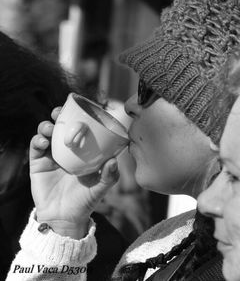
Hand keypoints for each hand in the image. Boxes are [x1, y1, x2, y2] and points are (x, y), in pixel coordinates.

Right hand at [30, 107, 118, 238]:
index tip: (79, 110)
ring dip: (46, 126)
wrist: (64, 218)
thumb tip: (114, 160)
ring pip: (46, 134)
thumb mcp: (101, 188)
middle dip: (58, 116)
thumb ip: (110, 176)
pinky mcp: (38, 164)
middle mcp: (67, 151)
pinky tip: (43, 142)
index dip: (78, 118)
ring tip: (49, 128)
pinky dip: (37, 141)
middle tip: (58, 112)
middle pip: (61, 127)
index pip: (80, 130)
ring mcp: (52, 157)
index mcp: (82, 152)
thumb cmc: (86, 201)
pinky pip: (35, 148)